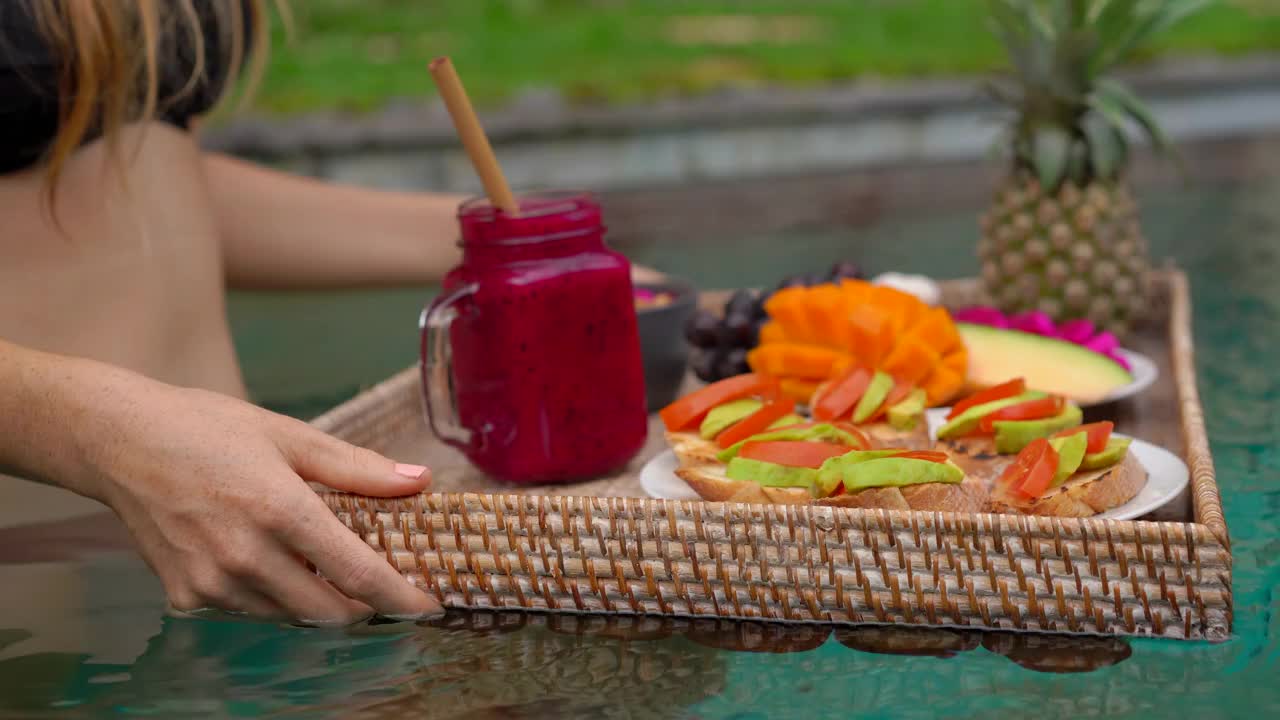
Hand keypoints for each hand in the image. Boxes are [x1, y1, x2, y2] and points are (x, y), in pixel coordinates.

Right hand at [69, 373, 440, 626]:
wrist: (118, 442)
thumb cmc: (208, 429)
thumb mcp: (291, 436)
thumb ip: (358, 468)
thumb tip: (419, 481)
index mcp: (279, 510)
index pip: (358, 574)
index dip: (401, 597)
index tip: (430, 603)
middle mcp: (244, 556)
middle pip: (330, 611)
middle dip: (366, 606)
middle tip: (385, 583)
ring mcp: (212, 583)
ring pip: (292, 616)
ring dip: (321, 602)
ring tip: (328, 565)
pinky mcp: (187, 597)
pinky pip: (252, 612)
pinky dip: (277, 597)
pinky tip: (275, 561)